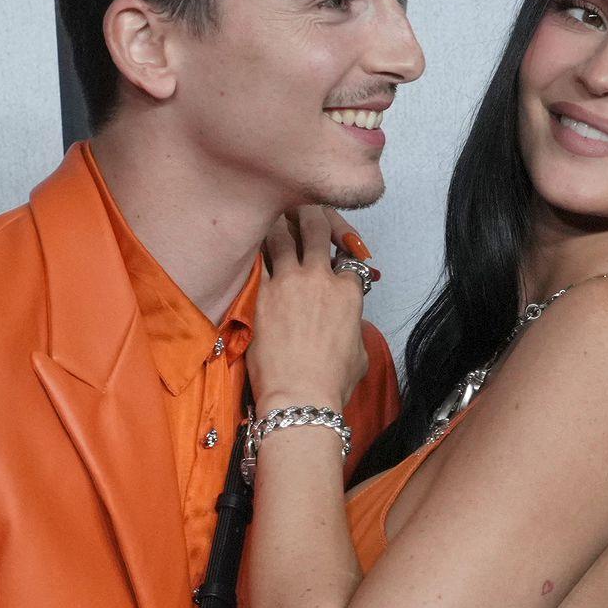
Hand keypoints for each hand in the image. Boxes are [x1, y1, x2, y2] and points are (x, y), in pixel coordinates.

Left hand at [247, 204, 369, 409]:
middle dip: (312, 215)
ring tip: (272, 218)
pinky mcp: (261, 293)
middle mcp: (321, 278)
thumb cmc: (330, 384)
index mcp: (349, 292)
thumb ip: (354, 329)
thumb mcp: (359, 354)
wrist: (299, 397)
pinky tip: (248, 243)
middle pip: (317, 227)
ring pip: (281, 233)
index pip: (348, 258)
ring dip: (278, 223)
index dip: (342, 252)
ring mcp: (289, 282)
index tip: (334, 257)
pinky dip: (254, 249)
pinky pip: (256, 258)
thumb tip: (349, 326)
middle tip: (302, 211)